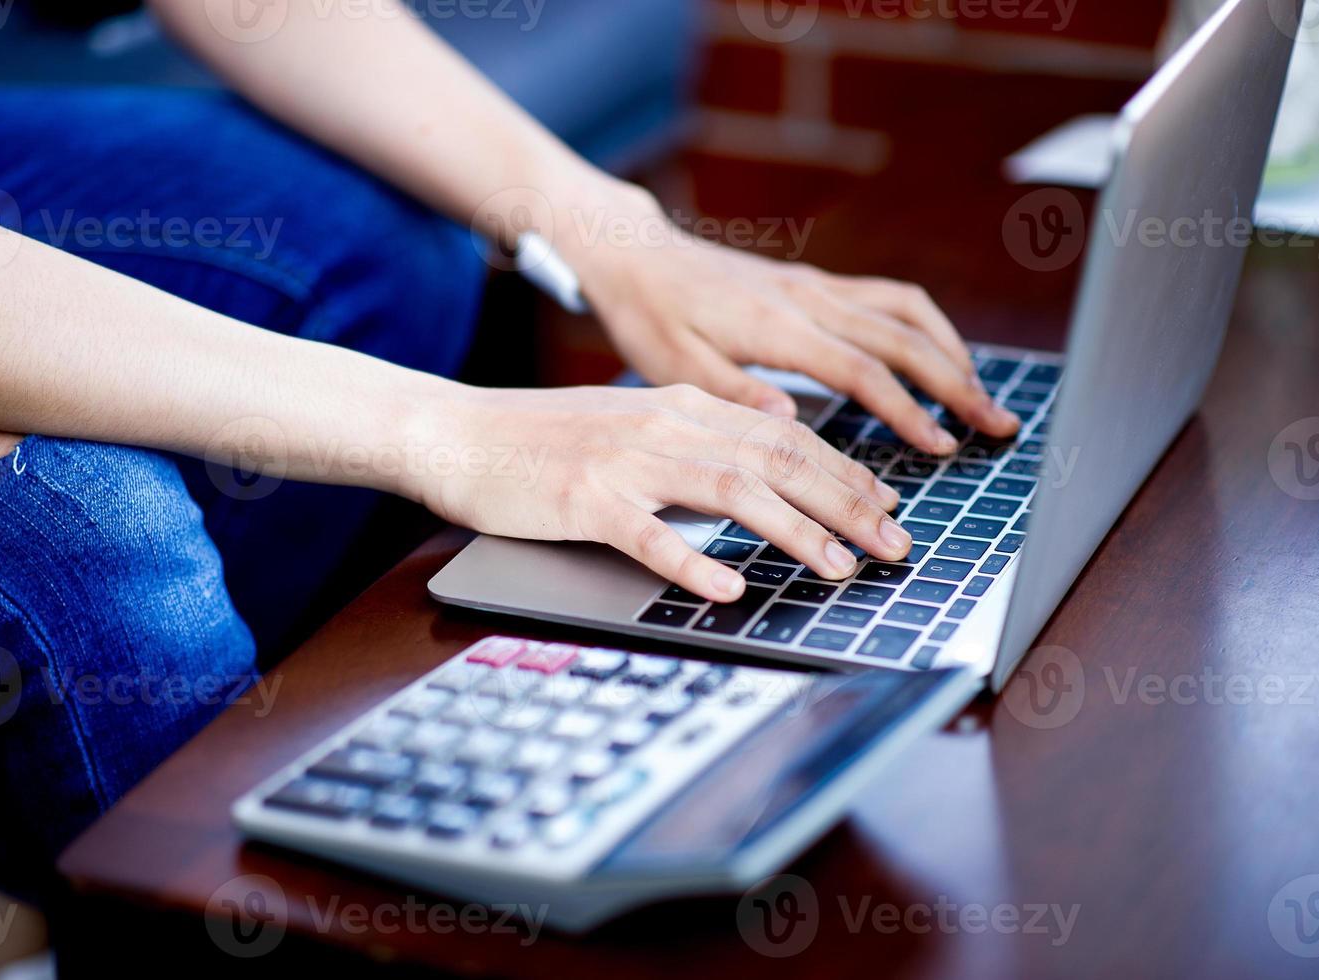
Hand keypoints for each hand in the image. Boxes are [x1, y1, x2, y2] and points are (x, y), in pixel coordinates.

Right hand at [404, 382, 913, 602]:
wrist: (458, 434)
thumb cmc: (545, 439)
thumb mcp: (633, 427)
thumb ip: (696, 445)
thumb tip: (762, 478)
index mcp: (682, 405)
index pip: (785, 434)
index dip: (844, 472)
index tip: (887, 506)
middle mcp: (665, 425)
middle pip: (778, 459)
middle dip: (847, 503)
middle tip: (894, 546)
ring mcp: (625, 462)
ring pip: (731, 490)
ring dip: (794, 530)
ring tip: (837, 567)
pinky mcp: (585, 501)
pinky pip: (649, 535)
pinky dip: (693, 560)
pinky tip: (728, 588)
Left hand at [552, 183, 1020, 454]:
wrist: (637, 257)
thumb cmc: (650, 317)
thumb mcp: (673, 367)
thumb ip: (734, 393)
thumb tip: (793, 422)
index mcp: (775, 325)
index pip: (861, 370)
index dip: (906, 411)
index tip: (941, 446)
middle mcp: (806, 298)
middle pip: (902, 338)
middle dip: (957, 383)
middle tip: (997, 425)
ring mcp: (815, 286)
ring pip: (905, 310)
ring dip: (951, 351)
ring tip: (981, 395)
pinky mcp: (813, 283)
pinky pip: (887, 298)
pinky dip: (924, 327)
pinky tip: (938, 356)